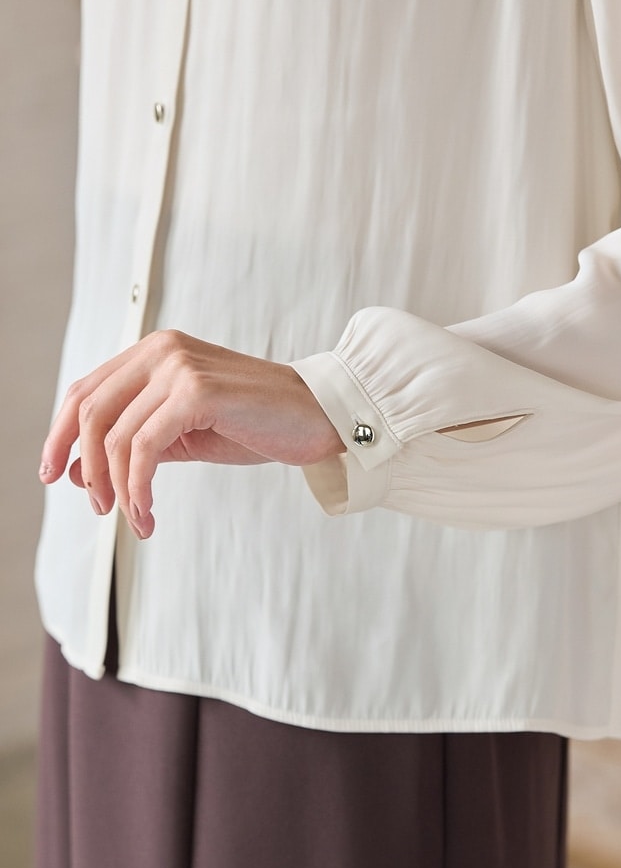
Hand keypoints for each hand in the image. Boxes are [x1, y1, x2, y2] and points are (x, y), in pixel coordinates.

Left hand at [39, 330, 343, 538]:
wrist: (320, 417)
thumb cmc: (259, 423)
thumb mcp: (186, 433)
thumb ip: (136, 443)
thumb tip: (79, 467)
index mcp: (156, 352)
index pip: (87, 390)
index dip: (60, 434)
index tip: (53, 472)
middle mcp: (163, 350)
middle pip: (91, 411)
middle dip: (86, 466)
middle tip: (98, 505)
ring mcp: (180, 367)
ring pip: (117, 435)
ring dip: (117, 487)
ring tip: (134, 517)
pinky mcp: (197, 392)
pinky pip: (145, 448)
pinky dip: (138, 488)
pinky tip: (148, 512)